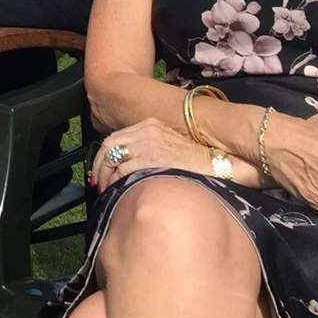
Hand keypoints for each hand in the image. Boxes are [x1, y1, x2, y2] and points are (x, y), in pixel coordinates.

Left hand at [91, 118, 211, 189]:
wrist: (219, 165)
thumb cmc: (197, 162)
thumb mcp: (169, 145)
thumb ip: (148, 149)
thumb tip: (126, 166)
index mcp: (149, 125)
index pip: (117, 138)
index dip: (104, 157)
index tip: (101, 171)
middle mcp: (146, 131)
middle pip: (110, 146)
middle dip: (100, 166)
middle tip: (98, 183)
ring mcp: (148, 144)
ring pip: (113, 158)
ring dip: (106, 176)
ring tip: (106, 190)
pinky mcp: (151, 159)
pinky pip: (123, 170)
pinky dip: (116, 182)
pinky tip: (117, 192)